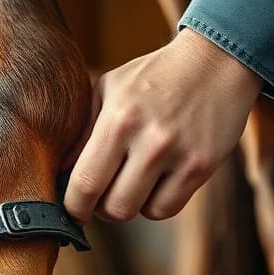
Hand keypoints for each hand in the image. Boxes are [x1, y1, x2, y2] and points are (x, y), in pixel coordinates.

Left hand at [63, 28, 262, 222]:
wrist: (215, 62)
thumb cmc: (152, 77)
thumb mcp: (109, 90)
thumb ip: (82, 132)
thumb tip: (59, 173)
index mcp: (118, 118)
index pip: (85, 183)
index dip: (75, 206)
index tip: (74, 207)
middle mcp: (149, 139)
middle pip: (113, 207)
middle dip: (101, 207)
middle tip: (103, 193)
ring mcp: (179, 155)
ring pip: (139, 212)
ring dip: (130, 204)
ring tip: (131, 181)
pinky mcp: (202, 166)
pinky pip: (166, 209)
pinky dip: (156, 203)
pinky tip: (155, 182)